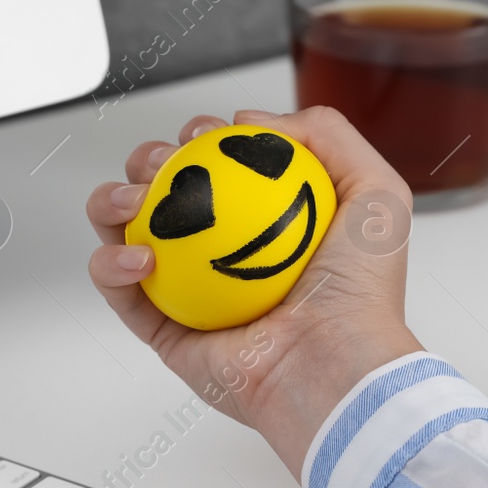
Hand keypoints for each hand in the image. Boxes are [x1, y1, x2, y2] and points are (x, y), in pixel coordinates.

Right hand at [86, 106, 424, 478]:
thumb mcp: (376, 192)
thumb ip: (326, 135)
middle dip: (148, 163)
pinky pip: (118, 291)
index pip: (215, 166)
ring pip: (123, 232)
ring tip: (135, 202)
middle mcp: (221, 256)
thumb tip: (250, 122)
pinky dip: (111, 265)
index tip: (206, 136)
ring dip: (111, 202)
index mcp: (265, 224)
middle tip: (165, 166)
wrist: (334, 365)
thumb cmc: (362, 294)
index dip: (199, 139)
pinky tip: (139, 256)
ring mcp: (187, 292)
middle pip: (160, 190)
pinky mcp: (164, 331)